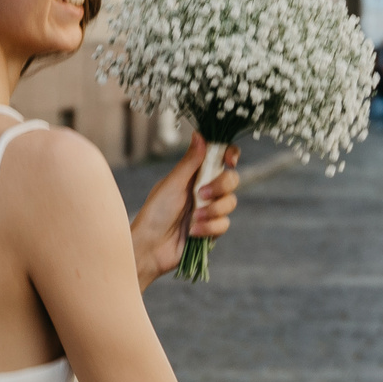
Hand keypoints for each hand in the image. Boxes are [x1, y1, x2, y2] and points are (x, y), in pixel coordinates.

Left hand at [130, 133, 238, 288]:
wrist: (150, 247)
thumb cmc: (155, 212)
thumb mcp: (172, 184)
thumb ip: (190, 162)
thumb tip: (200, 134)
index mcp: (194, 174)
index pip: (220, 158)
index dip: (230, 155)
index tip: (230, 160)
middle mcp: (204, 189)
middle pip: (231, 179)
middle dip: (221, 186)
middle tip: (202, 193)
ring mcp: (209, 210)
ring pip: (230, 203)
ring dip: (212, 211)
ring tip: (193, 219)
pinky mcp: (211, 230)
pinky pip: (224, 224)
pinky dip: (209, 228)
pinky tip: (193, 232)